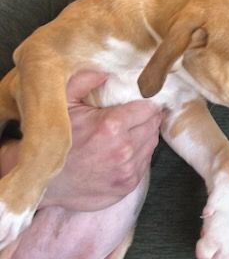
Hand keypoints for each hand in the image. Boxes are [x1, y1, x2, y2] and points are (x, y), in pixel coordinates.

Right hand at [38, 70, 161, 209]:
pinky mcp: (127, 186)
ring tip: (126, 134)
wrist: (44, 183)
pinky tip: (122, 152)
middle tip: (132, 117)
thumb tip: (106, 72)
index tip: (139, 102)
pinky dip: (138, 155)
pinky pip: (145, 163)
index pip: (149, 109)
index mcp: (111, 126)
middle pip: (153, 126)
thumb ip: (84, 82)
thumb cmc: (55, 142)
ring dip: (143, 137)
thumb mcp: (63, 105)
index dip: (146, 103)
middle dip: (145, 119)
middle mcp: (123, 150)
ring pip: (151, 144)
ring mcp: (127, 171)